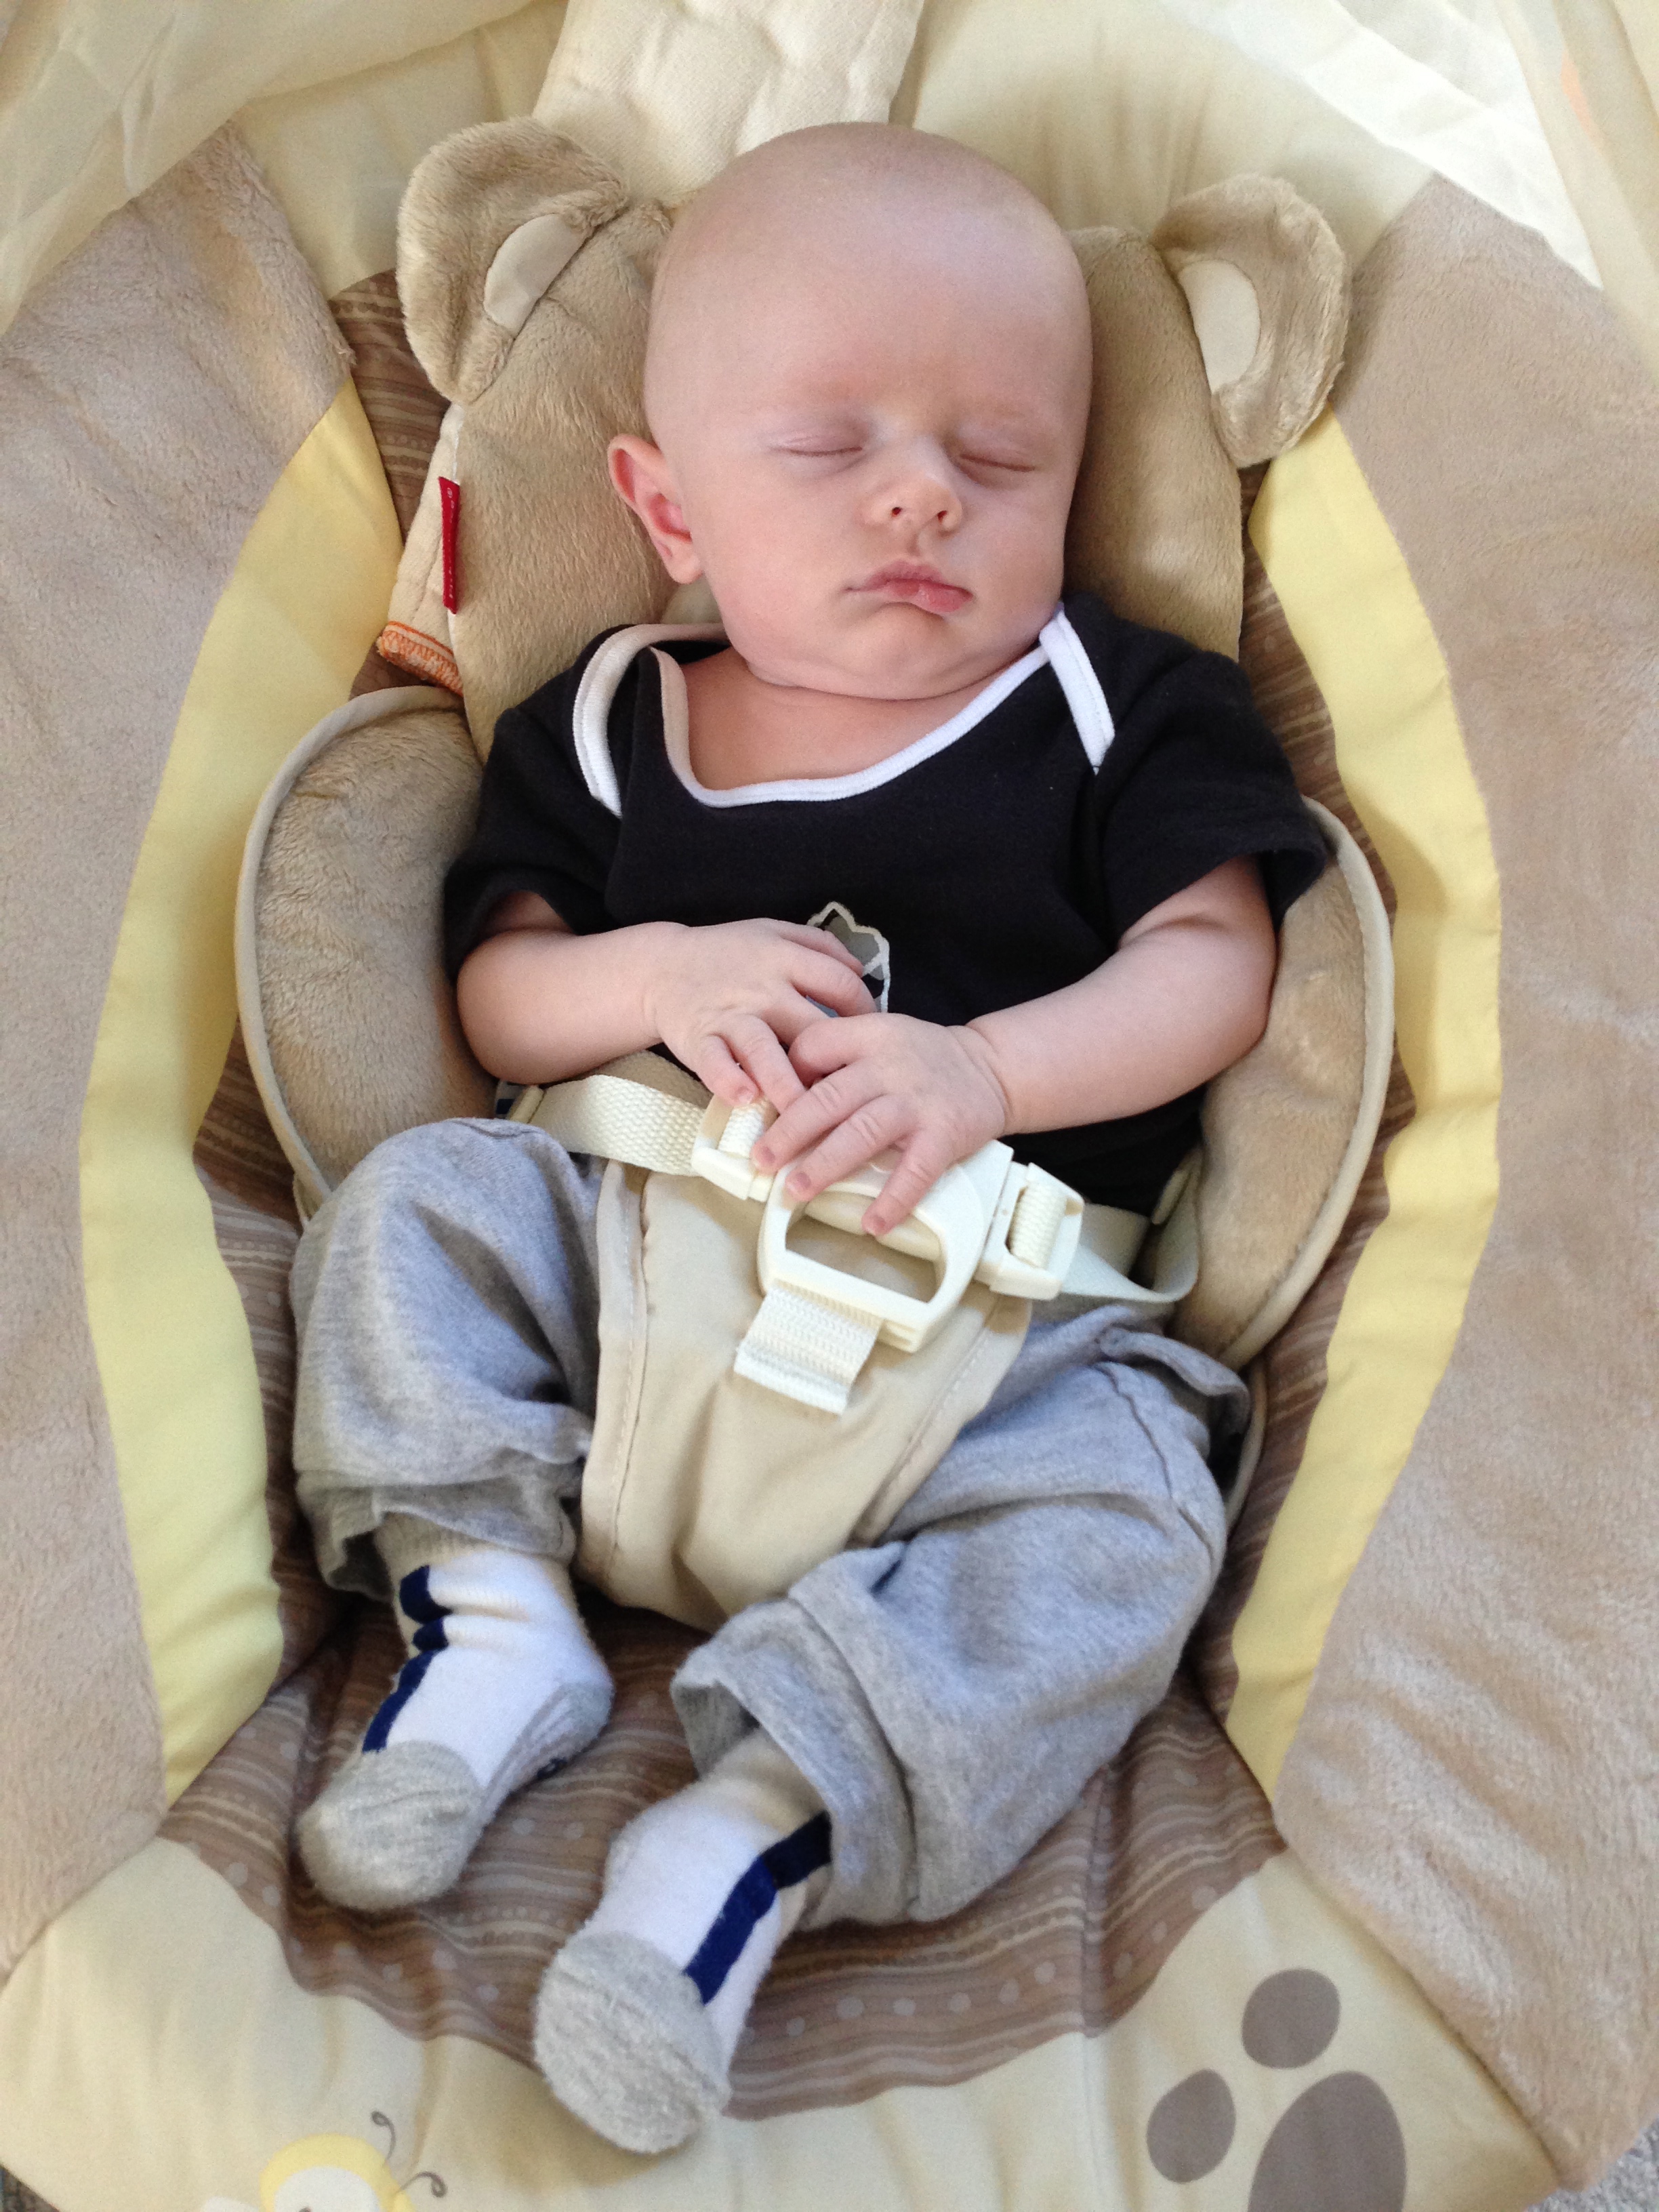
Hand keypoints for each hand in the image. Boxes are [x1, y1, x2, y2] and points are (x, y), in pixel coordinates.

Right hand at [643, 919, 873, 1108]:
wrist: (662, 967)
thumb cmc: (727, 955)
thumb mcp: (772, 932)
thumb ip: (818, 945)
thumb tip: (860, 968)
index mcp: (784, 958)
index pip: (840, 984)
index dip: (864, 1012)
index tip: (870, 1038)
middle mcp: (760, 987)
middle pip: (808, 1024)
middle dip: (833, 1059)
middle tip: (852, 1093)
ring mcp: (729, 1015)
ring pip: (762, 1048)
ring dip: (785, 1080)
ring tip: (803, 1110)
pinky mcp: (698, 1039)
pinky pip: (714, 1062)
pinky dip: (728, 1079)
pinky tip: (745, 1098)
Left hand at [752, 1013, 1009, 1234]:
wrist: (991, 1068)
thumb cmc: (923, 1059)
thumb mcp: (880, 1036)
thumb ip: (839, 1055)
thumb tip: (785, 1094)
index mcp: (869, 1036)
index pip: (813, 1046)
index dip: (786, 1075)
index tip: (768, 1106)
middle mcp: (890, 1067)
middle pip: (828, 1099)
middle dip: (790, 1133)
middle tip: (763, 1161)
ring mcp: (917, 1103)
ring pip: (861, 1134)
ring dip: (825, 1166)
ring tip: (796, 1191)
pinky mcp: (944, 1136)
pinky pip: (914, 1172)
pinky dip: (893, 1200)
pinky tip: (872, 1224)